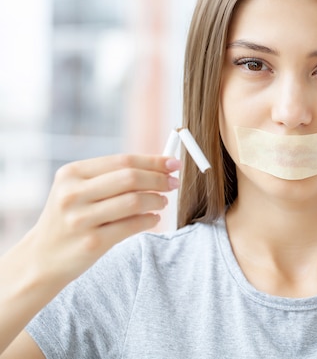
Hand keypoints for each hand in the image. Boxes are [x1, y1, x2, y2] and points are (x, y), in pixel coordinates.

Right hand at [25, 154, 180, 283]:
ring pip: (134, 201)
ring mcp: (81, 219)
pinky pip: (132, 226)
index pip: (123, 160)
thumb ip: (112, 176)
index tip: (173, 163)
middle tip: (173, 183)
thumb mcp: (79, 189)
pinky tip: (153, 218)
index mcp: (72, 173)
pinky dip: (150, 220)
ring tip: (162, 201)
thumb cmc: (70, 218)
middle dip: (159, 179)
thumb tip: (160, 165)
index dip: (153, 161)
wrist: (42, 258)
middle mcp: (73, 194)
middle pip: (130, 178)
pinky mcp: (92, 242)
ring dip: (157, 200)